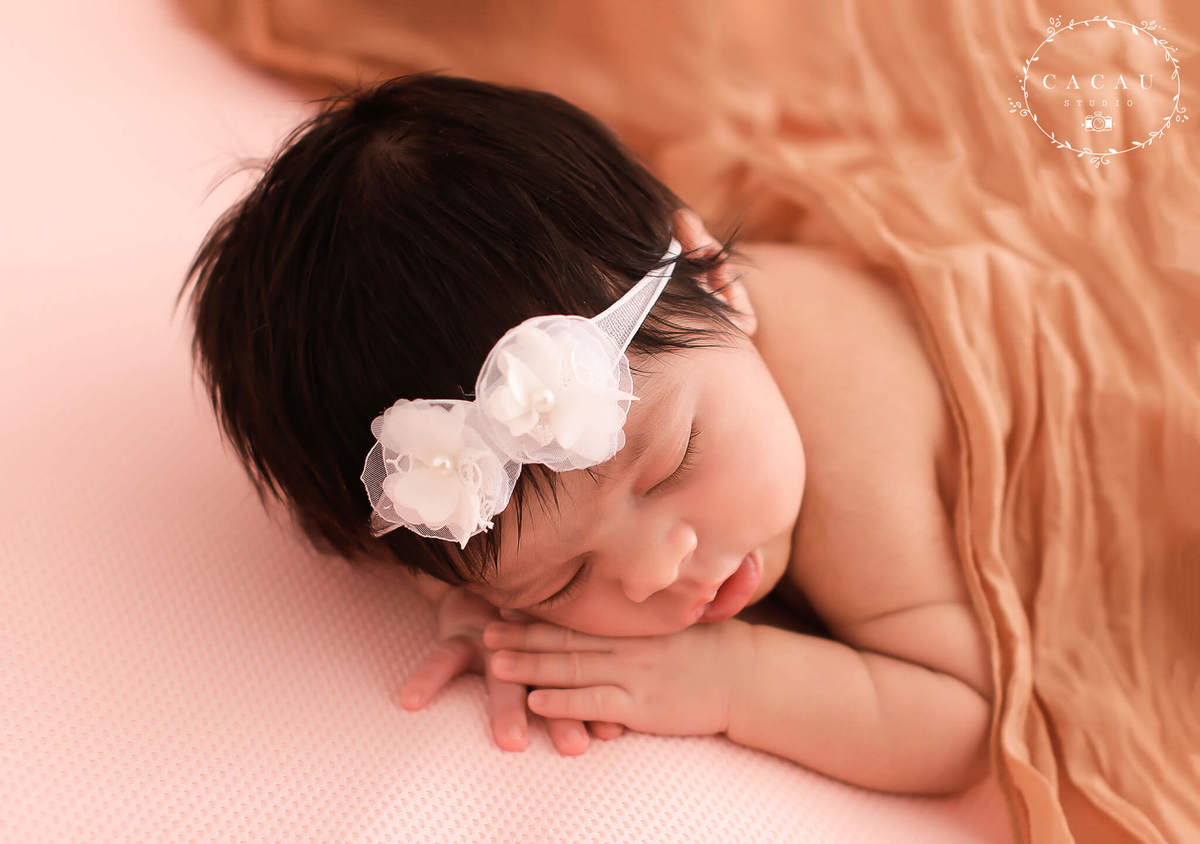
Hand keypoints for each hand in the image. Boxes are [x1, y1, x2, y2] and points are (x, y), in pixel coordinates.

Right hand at [397, 587, 625, 754]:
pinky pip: (441, 659)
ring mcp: (492, 641)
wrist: (478, 578)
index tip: (613, 735)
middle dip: (561, 715)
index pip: (577, 682)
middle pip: (547, 683)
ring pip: (501, 676)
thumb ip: (576, 686)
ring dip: (507, 708)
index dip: (594, 707)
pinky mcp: (458, 634)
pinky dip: (427, 679)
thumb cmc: (519, 625)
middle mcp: (527, 648)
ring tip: (512, 742)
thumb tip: (619, 730)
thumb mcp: (547, 646)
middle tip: (576, 747)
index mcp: (553, 653)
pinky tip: (410, 701)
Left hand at [484, 617, 756, 736]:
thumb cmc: (707, 652)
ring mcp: (631, 674)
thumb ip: (635, 625)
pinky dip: (563, 701)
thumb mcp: (668, 627)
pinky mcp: (641, 705)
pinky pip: (595, 702)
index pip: (575, 617)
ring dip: (530, 665)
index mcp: (628, 626)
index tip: (503, 606)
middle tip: (483, 629)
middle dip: (520, 636)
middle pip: (563, 639)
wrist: (744, 676)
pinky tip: (535, 700)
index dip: (537, 613)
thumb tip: (607, 618)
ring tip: (494, 662)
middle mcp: (624, 645)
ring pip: (571, 668)